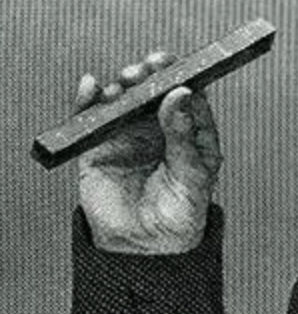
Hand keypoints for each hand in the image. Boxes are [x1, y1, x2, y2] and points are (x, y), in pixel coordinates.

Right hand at [76, 51, 221, 253]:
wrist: (147, 248)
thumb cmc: (181, 213)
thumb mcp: (193, 175)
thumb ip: (184, 136)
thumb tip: (180, 94)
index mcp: (190, 131)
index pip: (187, 95)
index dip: (179, 76)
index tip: (171, 65)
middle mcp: (160, 127)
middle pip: (154, 90)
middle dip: (150, 74)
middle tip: (145, 67)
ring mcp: (129, 135)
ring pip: (125, 100)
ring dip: (123, 85)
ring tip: (124, 83)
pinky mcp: (100, 148)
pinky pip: (93, 119)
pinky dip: (89, 101)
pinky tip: (90, 87)